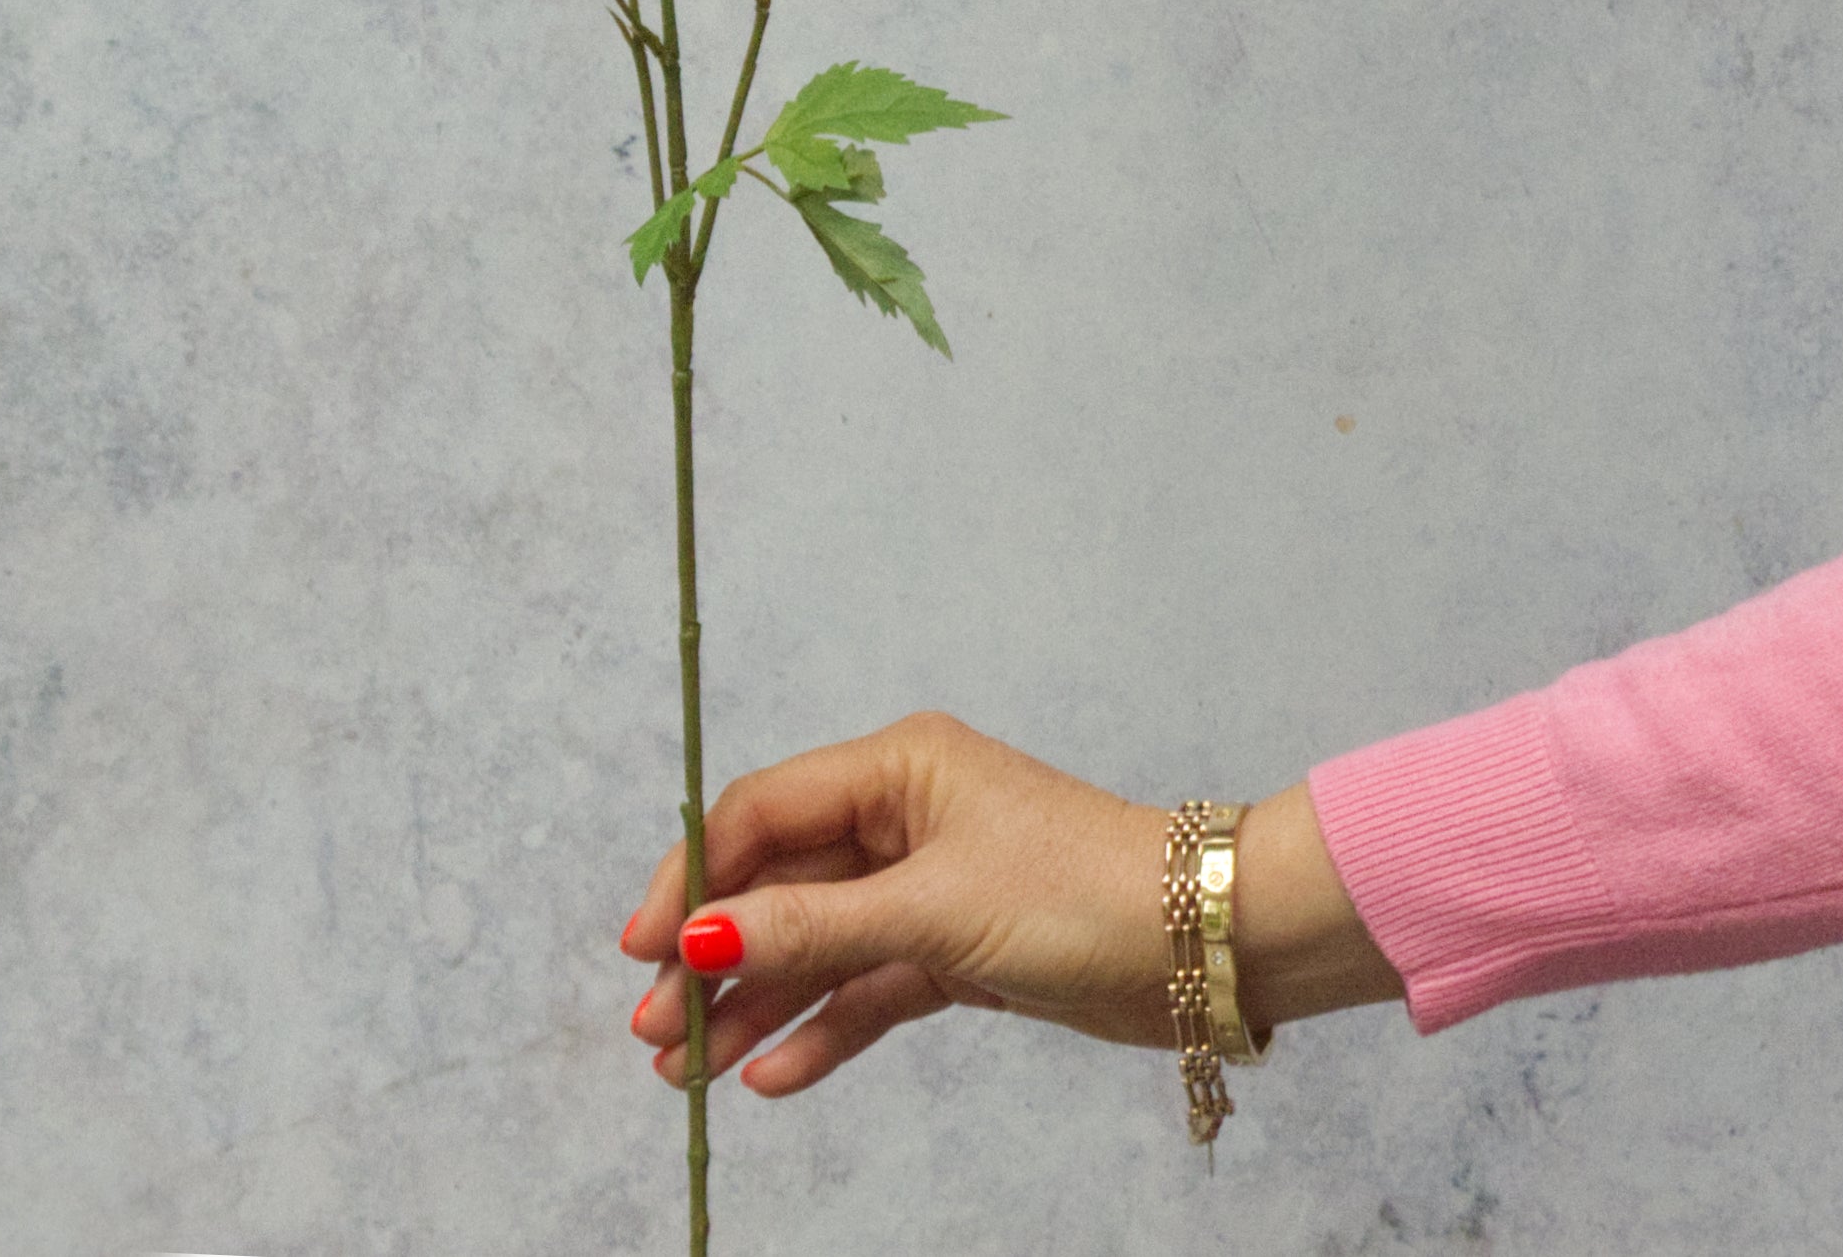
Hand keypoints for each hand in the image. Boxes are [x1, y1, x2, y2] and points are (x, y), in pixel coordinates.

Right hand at [617, 710, 1403, 1096]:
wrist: (1203, 944)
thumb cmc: (1076, 893)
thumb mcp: (932, 913)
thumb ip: (813, 930)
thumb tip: (700, 938)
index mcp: (896, 768)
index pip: (760, 813)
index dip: (693, 878)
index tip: (639, 948)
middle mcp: (903, 815)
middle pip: (779, 883)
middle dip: (714, 954)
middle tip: (653, 1031)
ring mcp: (929, 883)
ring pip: (817, 943)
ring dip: (754, 1002)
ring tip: (688, 1069)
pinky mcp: (957, 946)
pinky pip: (868, 985)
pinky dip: (822, 1026)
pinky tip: (771, 1074)